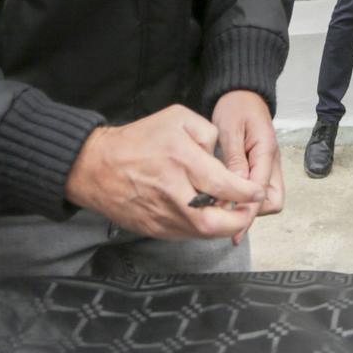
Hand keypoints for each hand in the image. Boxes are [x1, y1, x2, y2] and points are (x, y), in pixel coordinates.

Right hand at [64, 103, 264, 239]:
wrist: (96, 166)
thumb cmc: (138, 139)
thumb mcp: (176, 117)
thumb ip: (206, 132)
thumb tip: (220, 156)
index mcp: (181, 159)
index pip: (223, 185)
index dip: (247, 193)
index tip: (256, 193)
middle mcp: (172, 191)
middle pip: (214, 221)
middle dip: (238, 220)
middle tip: (248, 210)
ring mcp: (161, 214)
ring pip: (201, 233)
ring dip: (221, 226)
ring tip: (229, 212)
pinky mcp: (153, 228)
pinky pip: (184, 235)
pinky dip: (200, 229)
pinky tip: (205, 215)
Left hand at [211, 89, 283, 220]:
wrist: (242, 93)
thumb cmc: (236, 106)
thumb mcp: (231, 128)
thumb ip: (235, 158)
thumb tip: (236, 187)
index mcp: (266, 151)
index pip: (261, 190)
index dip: (247, 210)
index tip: (232, 226)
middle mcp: (271, 162)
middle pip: (274, 200)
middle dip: (254, 210)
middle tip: (228, 213)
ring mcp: (268, 165)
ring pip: (269, 198)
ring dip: (250, 205)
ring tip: (225, 206)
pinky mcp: (260, 166)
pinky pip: (259, 189)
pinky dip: (247, 198)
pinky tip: (229, 200)